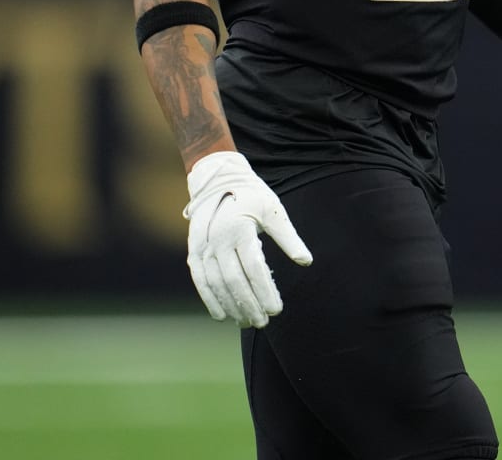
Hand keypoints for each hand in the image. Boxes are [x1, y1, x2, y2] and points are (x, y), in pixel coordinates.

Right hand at [182, 151, 313, 326]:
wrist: (217, 179)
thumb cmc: (251, 196)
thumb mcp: (273, 210)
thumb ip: (289, 237)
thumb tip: (306, 261)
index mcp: (240, 228)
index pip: (254, 268)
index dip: (265, 291)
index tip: (277, 310)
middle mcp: (218, 239)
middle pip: (235, 280)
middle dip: (250, 304)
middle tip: (264, 322)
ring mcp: (203, 247)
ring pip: (217, 284)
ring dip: (232, 306)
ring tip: (247, 322)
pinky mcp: (194, 252)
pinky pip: (201, 280)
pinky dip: (210, 299)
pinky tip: (221, 315)